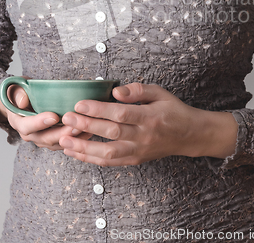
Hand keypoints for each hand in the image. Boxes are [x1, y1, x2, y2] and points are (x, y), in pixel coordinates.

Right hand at [0, 81, 92, 150]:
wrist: (20, 103)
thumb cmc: (19, 94)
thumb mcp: (15, 89)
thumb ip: (18, 94)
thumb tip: (23, 102)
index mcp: (19, 122)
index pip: (28, 126)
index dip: (40, 123)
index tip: (54, 116)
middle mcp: (30, 134)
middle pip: (46, 138)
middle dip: (62, 133)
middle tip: (76, 125)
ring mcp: (41, 139)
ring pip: (57, 143)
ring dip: (71, 138)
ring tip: (85, 129)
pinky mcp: (52, 140)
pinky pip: (64, 143)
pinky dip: (76, 139)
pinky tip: (88, 132)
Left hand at [59, 83, 237, 165]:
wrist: (189, 135)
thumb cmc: (173, 110)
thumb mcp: (160, 93)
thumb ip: (138, 90)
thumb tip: (116, 92)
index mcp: (149, 117)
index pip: (121, 113)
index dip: (99, 109)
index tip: (79, 103)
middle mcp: (143, 136)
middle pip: (111, 133)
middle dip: (86, 125)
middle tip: (66, 118)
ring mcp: (138, 151)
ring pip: (108, 153)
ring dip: (83, 148)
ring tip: (63, 140)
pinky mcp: (135, 160)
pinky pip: (110, 162)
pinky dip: (91, 159)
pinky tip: (75, 152)